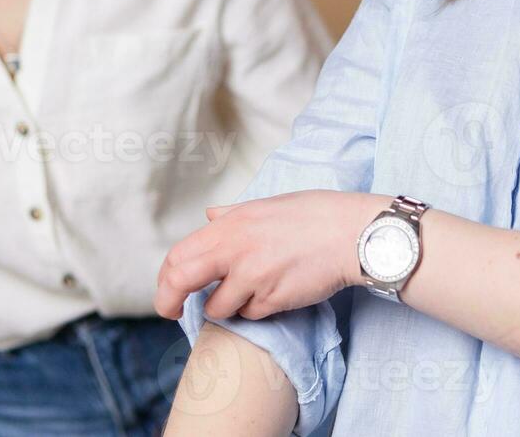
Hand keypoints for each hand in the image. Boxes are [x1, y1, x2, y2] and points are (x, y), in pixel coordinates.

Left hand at [154, 190, 381, 321]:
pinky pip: (251, 314)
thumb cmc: (315, 215)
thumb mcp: (268, 204)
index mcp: (231, 224)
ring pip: (218, 307)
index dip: (166, 277)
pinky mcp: (272, 298)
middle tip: (175, 312)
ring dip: (228, 306)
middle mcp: (236, 249)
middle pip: (181, 281)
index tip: (171, 289)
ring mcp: (253, 275)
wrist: (353, 233)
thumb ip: (233, 215)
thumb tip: (209, 216)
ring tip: (253, 292)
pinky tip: (278, 291)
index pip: (178, 254)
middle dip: (170, 302)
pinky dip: (258, 310)